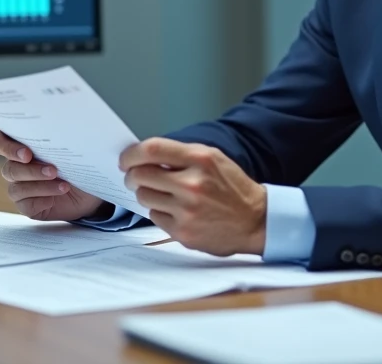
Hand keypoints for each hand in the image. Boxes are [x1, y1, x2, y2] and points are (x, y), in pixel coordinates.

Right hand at [0, 128, 104, 221]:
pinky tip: (59, 194)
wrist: (91, 187)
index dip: (2, 145)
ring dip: (41, 185)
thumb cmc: (80, 159)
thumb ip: (68, 131)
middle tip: (52, 170)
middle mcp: (15, 164)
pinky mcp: (27, 205)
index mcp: (20, 143)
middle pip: (9, 167)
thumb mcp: (77, 142)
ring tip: (64, 184)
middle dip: (30, 170)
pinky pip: (26, 204)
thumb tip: (79, 121)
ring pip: (17, 187)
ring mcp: (19, 186)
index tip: (26, 152)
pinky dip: (43, 199)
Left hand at [119, 138, 266, 256]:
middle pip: (141, 174)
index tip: (125, 158)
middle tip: (134, 177)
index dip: (131, 154)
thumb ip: (182, 155)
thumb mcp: (213, 159)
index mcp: (201, 159)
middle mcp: (193, 184)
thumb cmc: (233, 188)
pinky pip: (154, 217)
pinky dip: (159, 212)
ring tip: (161, 193)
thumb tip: (145, 156)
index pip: (152, 149)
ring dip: (146, 193)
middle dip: (132, 175)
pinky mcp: (183, 232)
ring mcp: (187, 210)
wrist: (256, 220)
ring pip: (144, 197)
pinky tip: (174, 210)